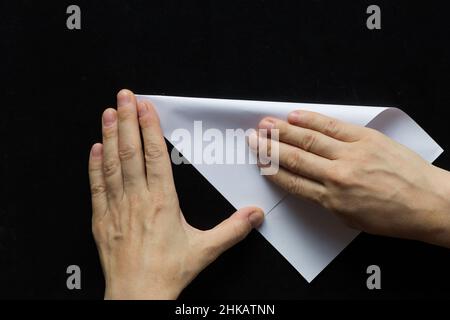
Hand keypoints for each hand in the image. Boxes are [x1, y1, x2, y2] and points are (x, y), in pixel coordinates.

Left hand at [88, 89, 263, 299]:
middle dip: (127, 119)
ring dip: (110, 135)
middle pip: (130, 151)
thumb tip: (255, 216)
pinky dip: (95, 165)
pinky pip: (97, 185)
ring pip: (112, 163)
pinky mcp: (102, 218)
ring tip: (109, 113)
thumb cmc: (168, 272)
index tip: (146, 107)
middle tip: (124, 96)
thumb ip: (232, 229)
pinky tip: (95, 149)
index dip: (149, 127)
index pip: (154, 155)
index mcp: (162, 201)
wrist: (137, 294)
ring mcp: (116, 207)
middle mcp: (137, 198)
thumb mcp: (206, 249)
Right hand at [249, 110, 449, 246]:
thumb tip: (307, 183)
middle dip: (270, 147)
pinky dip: (312, 120)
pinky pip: (332, 126)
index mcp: (332, 200)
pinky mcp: (366, 139)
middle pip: (294, 158)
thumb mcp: (352, 219)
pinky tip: (296, 116)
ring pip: (309, 140)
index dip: (272, 169)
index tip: (260, 161)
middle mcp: (337, 176)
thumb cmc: (394, 216)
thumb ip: (325, 201)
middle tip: (253, 138)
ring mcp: (352, 154)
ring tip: (266, 123)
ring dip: (283, 131)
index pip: (292, 182)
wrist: (430, 203)